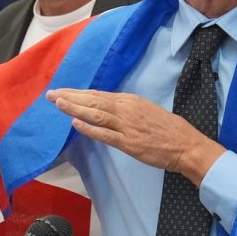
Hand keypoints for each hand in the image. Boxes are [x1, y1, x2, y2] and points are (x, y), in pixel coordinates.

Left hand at [47, 88, 224, 185]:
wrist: (185, 144)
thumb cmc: (168, 128)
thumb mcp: (146, 110)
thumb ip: (126, 109)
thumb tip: (106, 108)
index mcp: (130, 100)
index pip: (98, 94)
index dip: (78, 93)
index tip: (62, 91)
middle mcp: (126, 110)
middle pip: (93, 100)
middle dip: (70, 97)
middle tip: (51, 95)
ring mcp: (127, 126)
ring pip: (96, 114)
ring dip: (75, 108)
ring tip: (58, 104)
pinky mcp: (129, 143)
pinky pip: (105, 134)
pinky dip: (90, 128)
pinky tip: (76, 124)